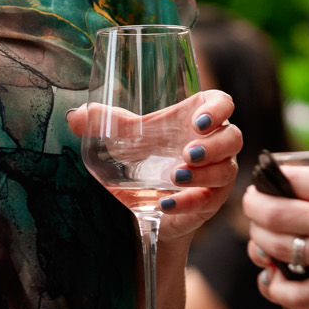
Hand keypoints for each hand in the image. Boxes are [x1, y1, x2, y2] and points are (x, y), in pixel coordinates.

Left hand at [67, 90, 241, 242]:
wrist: (145, 204)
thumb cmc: (144, 160)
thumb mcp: (124, 141)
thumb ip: (105, 124)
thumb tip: (75, 115)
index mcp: (198, 119)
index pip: (223, 103)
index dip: (218, 109)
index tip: (199, 120)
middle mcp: (215, 144)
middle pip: (233, 137)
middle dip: (214, 145)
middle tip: (187, 153)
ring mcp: (217, 173)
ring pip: (226, 170)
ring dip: (203, 174)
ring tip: (175, 176)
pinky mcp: (211, 201)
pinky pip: (210, 200)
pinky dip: (189, 201)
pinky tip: (166, 203)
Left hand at [241, 160, 308, 308]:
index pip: (290, 176)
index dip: (271, 178)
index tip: (268, 182)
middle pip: (270, 210)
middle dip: (253, 208)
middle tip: (254, 209)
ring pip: (274, 247)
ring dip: (261, 244)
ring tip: (263, 241)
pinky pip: (294, 293)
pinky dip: (278, 288)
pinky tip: (278, 281)